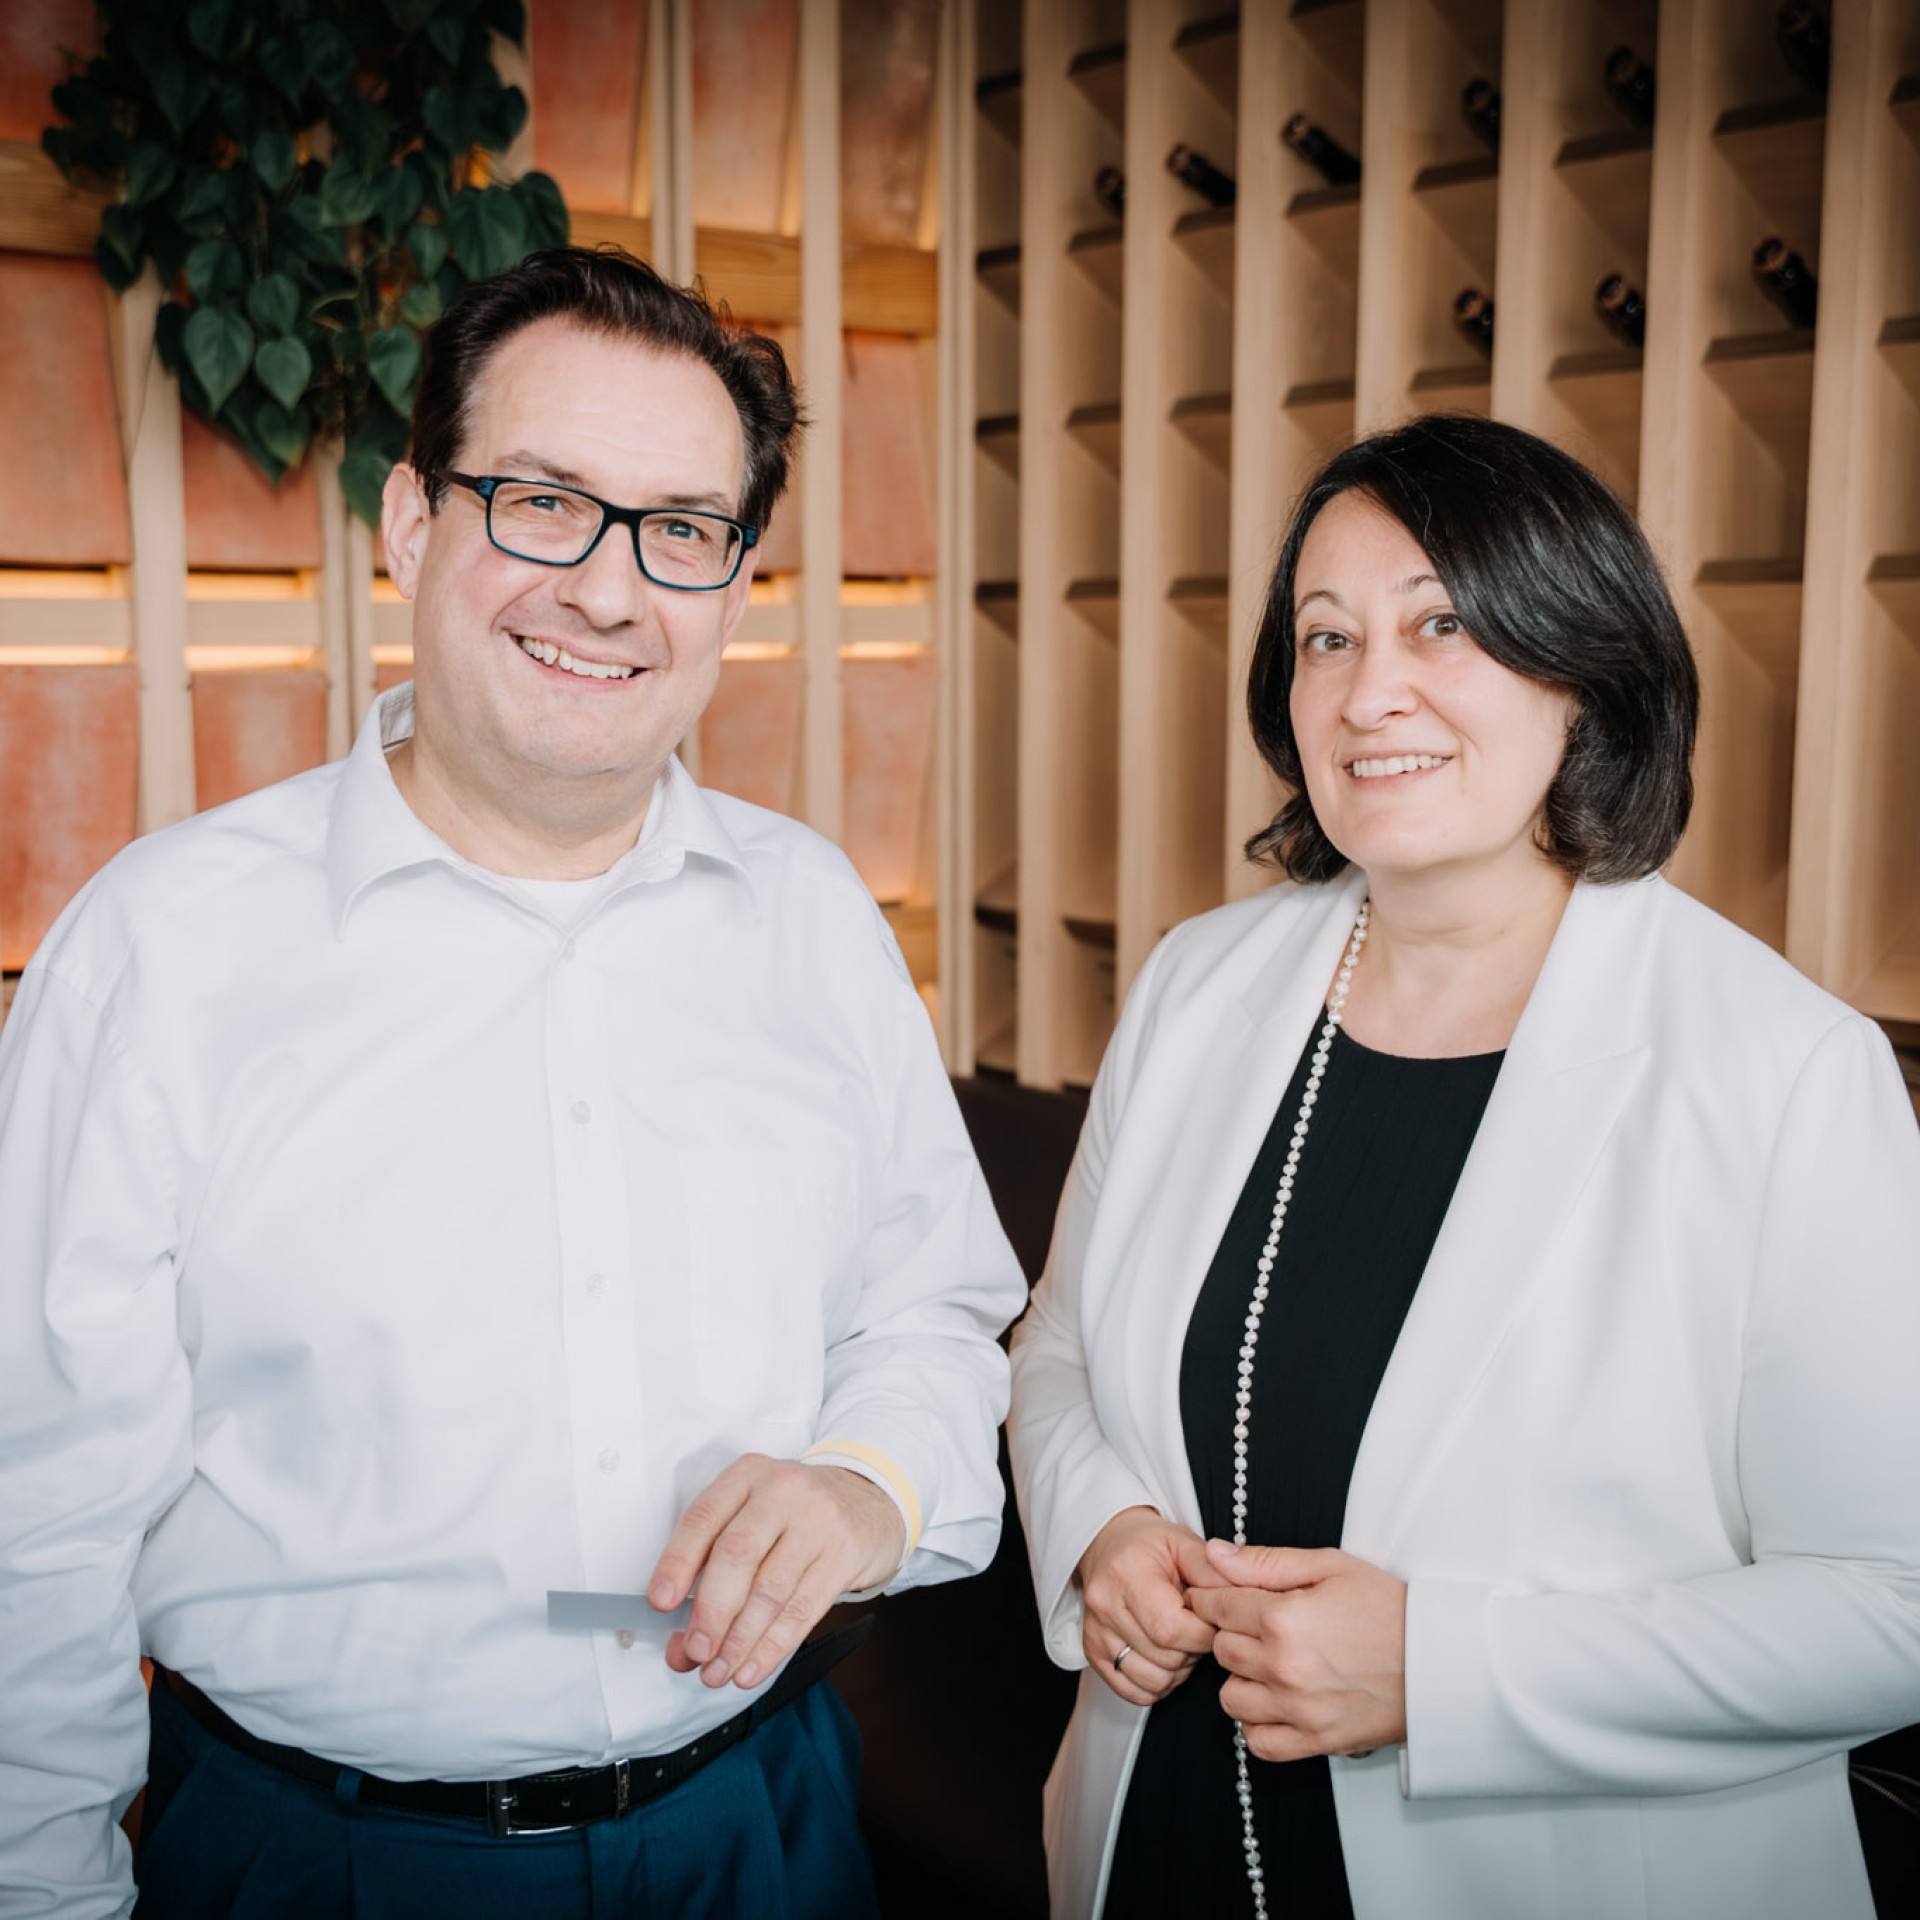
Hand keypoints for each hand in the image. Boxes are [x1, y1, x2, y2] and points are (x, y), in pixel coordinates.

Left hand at [647, 1456, 903, 1689]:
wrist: (870, 1500)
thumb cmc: (797, 1514)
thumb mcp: (754, 1515)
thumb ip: (713, 1568)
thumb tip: (682, 1642)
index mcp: (748, 1475)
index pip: (704, 1517)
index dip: (677, 1562)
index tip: (661, 1602)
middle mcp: (783, 1490)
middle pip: (737, 1555)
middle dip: (710, 1612)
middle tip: (695, 1651)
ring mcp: (819, 1521)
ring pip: (770, 1590)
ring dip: (739, 1641)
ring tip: (718, 1671)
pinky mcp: (845, 1554)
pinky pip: (803, 1610)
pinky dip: (772, 1647)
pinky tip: (752, 1669)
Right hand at [1076, 1506, 1226, 1706]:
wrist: (1110, 1547)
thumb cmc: (1150, 1547)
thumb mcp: (1184, 1543)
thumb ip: (1212, 1570)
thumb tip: (1239, 1599)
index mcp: (1126, 1574)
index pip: (1171, 1629)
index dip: (1203, 1633)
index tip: (1212, 1619)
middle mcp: (1104, 1607)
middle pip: (1165, 1658)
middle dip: (1194, 1651)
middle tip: (1197, 1627)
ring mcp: (1096, 1634)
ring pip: (1154, 1682)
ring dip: (1179, 1670)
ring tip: (1182, 1641)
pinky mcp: (1093, 1655)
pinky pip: (1136, 1693)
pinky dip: (1159, 1684)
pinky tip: (1165, 1657)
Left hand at [1188, 1541, 1406, 1760]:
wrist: (1440, 1660)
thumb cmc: (1389, 1608)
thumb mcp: (1329, 1565)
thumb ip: (1264, 1561)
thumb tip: (1214, 1555)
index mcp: (1283, 1618)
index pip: (1217, 1606)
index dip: (1212, 1597)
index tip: (1216, 1596)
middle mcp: (1284, 1667)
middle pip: (1221, 1650)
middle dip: (1231, 1633)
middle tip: (1254, 1625)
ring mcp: (1298, 1709)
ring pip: (1231, 1698)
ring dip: (1242, 1680)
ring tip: (1267, 1664)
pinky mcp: (1316, 1741)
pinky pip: (1258, 1743)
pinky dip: (1258, 1724)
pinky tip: (1275, 1702)